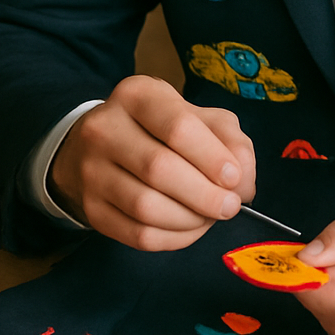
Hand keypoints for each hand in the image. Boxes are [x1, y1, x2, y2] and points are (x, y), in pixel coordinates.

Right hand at [48, 74, 255, 251]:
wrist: (98, 147)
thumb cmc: (160, 129)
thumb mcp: (197, 116)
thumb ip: (230, 140)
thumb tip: (243, 183)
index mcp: (137, 95)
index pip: (178, 127)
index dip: (212, 157)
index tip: (234, 178)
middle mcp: (105, 128)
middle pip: (160, 169)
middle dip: (205, 195)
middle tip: (229, 206)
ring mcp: (91, 170)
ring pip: (146, 207)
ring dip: (190, 220)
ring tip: (210, 216)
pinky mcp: (91, 208)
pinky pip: (136, 234)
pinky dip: (173, 238)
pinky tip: (190, 229)